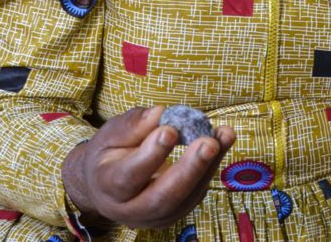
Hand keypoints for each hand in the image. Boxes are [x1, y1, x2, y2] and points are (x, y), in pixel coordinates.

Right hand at [61, 106, 234, 229]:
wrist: (106, 183)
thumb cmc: (110, 152)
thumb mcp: (111, 133)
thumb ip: (132, 125)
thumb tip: (159, 113)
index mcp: (108, 185)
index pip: (129, 175)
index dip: (151, 155)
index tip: (170, 130)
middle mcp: (130, 208)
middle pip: (162, 197)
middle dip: (189, 169)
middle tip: (208, 143)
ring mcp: (154, 216)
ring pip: (185, 198)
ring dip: (208, 166)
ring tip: (224, 136)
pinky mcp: (174, 212)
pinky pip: (196, 194)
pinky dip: (211, 167)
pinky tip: (222, 142)